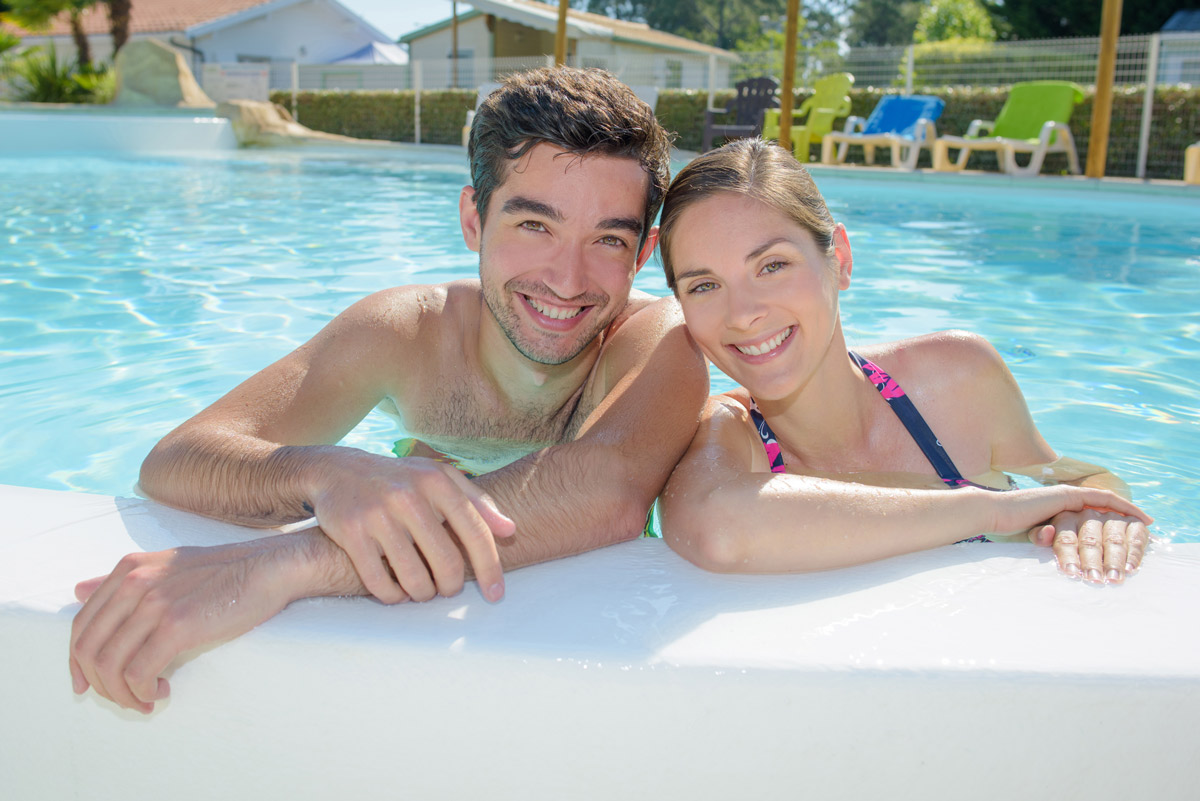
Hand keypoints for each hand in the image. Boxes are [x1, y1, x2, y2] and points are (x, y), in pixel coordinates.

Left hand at [69, 533, 332, 712]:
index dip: (79, 662)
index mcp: (129, 569)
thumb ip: (122, 579)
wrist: (270, 568)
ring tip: (145, 701)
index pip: (81, 624)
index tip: (89, 685)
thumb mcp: (167, 565)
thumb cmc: (226, 571)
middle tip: (123, 698)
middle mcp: (135, 582)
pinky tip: (162, 693)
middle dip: (100, 684)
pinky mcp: (177, 625)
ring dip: (123, 694)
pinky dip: (144, 692)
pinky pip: (139, 672)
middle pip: (88, 648)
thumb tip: (79, 590)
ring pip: (110, 665)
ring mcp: (154, 603)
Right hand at [306, 452, 515, 604]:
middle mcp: (409, 496)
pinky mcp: (350, 533)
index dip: (490, 568)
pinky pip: (379, 582)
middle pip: (446, 562)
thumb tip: (510, 530)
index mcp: (437, 481)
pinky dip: (393, 596)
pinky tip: (397, 593)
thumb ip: (477, 501)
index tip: (496, 594)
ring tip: (423, 591)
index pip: (475, 532)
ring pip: (414, 578)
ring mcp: (378, 514)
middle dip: (451, 586)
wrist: (338, 471)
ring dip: (423, 594)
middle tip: (447, 590)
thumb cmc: (400, 479)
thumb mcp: (439, 477)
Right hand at [984, 484, 1151, 583]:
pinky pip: (1103, 499)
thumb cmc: (1006, 528)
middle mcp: (1064, 498)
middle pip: (1102, 505)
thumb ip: (1047, 537)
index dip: (1109, 517)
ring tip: (1146, 523)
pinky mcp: (1067, 496)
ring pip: (1106, 502)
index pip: (1090, 510)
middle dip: (1125, 515)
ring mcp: (1066, 495)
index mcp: (1057, 507)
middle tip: (1144, 526)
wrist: (993, 513)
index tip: (1125, 528)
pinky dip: (1122, 507)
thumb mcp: (1034, 535)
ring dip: (1127, 512)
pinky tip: (1137, 517)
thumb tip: (1052, 541)